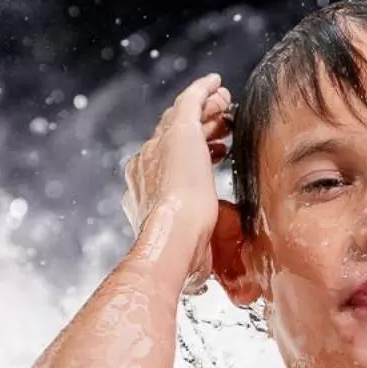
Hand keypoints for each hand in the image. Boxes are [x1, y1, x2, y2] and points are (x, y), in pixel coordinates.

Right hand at [120, 74, 231, 286]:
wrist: (170, 240)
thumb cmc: (177, 258)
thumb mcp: (186, 258)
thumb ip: (190, 262)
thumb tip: (196, 284)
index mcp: (142, 192)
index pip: (165, 164)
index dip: (191, 158)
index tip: (213, 156)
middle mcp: (143, 165)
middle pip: (171, 137)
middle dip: (198, 131)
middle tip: (222, 130)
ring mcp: (158, 146)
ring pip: (182, 117)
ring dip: (204, 110)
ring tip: (224, 104)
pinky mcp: (178, 131)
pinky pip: (191, 100)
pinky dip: (203, 90)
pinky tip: (217, 84)